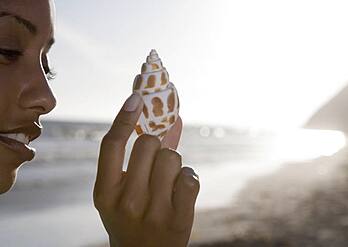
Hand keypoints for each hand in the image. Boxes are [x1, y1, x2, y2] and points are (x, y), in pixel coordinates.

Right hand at [94, 93, 199, 246]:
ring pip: (172, 157)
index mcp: (105, 192)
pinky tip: (180, 190)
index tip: (137, 98)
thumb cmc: (132, 218)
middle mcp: (126, 200)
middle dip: (156, 145)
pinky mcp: (178, 218)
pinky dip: (188, 178)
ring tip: (166, 181)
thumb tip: (171, 119)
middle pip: (148, 144)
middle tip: (155, 160)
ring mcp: (152, 211)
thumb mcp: (123, 191)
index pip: (111, 145)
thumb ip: (140, 155)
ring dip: (173, 163)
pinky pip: (190, 176)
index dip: (124, 117)